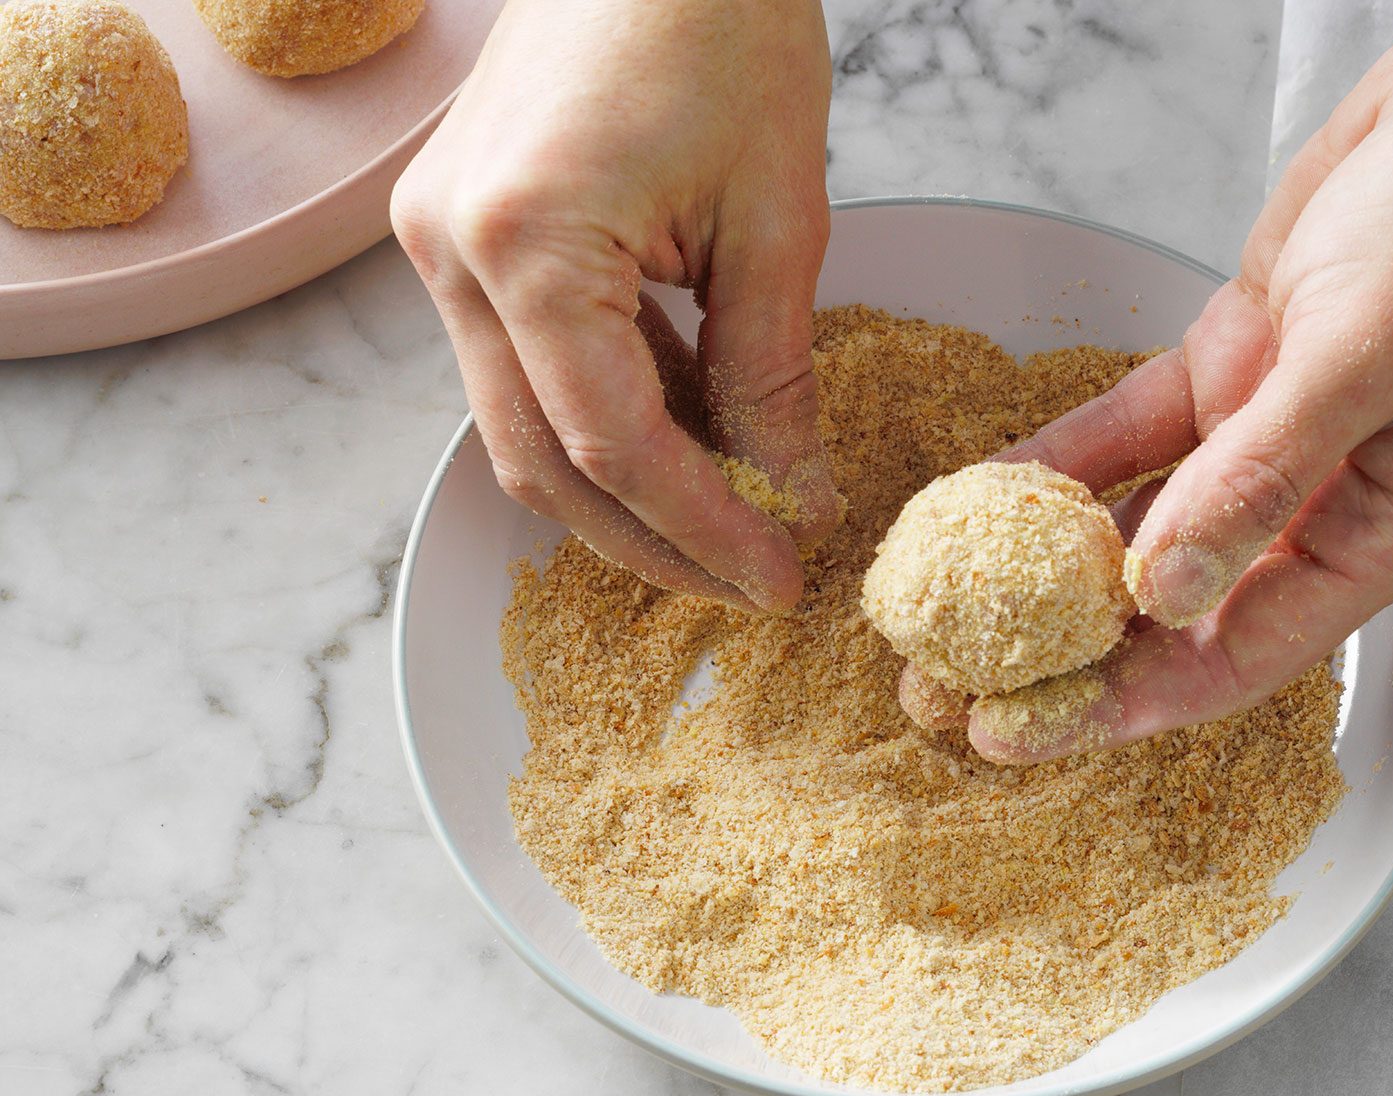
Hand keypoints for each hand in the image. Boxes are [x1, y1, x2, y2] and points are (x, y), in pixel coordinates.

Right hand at [391, 0, 838, 610]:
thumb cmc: (720, 24)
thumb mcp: (778, 215)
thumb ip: (773, 374)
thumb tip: (794, 493)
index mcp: (524, 243)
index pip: (611, 448)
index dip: (702, 531)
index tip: (778, 580)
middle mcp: (451, 253)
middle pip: (542, 462)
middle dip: (652, 541)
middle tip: (748, 581)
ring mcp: (436, 242)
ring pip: (522, 426)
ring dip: (624, 489)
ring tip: (729, 522)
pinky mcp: (458, 231)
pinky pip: (524, 364)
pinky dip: (604, 413)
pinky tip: (686, 438)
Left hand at [966, 0, 1392, 761]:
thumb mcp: (1367, 355)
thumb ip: (1262, 478)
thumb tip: (1163, 593)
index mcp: (1389, 529)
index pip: (1241, 652)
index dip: (1127, 701)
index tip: (1020, 729)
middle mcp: (1324, 501)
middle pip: (1177, 610)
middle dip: (1066, 653)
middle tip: (950, 686)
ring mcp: (1272, 438)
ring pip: (1141, 530)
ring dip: (1044, 567)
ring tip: (944, 609)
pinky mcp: (1232, 369)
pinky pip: (1128, 435)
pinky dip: (1061, 461)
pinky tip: (979, 490)